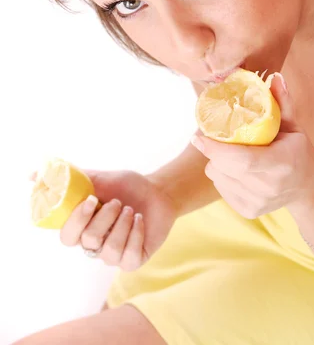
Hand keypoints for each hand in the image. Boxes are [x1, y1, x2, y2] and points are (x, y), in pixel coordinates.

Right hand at [30, 169, 177, 270]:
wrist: (157, 191)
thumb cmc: (125, 186)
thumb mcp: (98, 178)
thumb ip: (68, 179)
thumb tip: (32, 176)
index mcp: (82, 228)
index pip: (67, 236)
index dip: (77, 221)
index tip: (91, 200)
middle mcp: (95, 245)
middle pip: (88, 241)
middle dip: (105, 218)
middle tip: (117, 202)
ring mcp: (113, 255)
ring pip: (109, 250)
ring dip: (123, 224)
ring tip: (130, 209)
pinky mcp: (133, 261)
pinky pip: (129, 257)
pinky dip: (137, 233)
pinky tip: (140, 220)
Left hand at [191, 73, 313, 218]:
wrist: (307, 187)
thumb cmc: (297, 150)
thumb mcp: (293, 125)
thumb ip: (282, 102)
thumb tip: (274, 77)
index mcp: (282, 164)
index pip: (241, 160)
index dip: (216, 148)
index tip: (198, 135)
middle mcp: (269, 187)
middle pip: (224, 169)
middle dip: (211, 151)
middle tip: (208, 136)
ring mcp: (258, 203)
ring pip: (218, 178)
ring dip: (216, 162)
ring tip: (229, 152)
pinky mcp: (249, 211)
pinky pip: (221, 188)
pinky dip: (221, 175)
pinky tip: (234, 168)